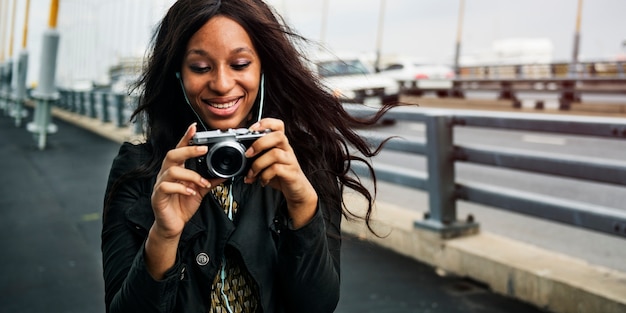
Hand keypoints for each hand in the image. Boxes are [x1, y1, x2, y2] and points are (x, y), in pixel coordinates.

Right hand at [150, 123, 224, 238]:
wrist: (173, 226)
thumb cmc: (182, 206)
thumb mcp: (200, 191)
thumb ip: (210, 181)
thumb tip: (225, 173)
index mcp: (176, 170)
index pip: (179, 150)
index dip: (185, 138)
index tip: (194, 128)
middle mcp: (166, 174)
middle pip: (172, 154)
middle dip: (188, 150)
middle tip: (203, 149)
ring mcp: (160, 185)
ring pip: (171, 170)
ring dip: (191, 175)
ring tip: (202, 183)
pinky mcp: (158, 197)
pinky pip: (166, 187)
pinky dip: (181, 188)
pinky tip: (191, 192)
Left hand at [244, 118, 317, 227]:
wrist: (296, 190)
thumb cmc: (280, 175)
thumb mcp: (266, 163)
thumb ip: (255, 158)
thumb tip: (238, 159)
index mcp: (280, 143)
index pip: (278, 125)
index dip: (265, 123)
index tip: (251, 130)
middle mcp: (286, 149)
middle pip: (278, 136)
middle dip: (259, 143)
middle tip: (248, 154)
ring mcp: (290, 160)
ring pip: (275, 154)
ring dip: (258, 164)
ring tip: (252, 173)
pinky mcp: (291, 173)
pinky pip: (277, 169)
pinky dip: (265, 176)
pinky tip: (262, 181)